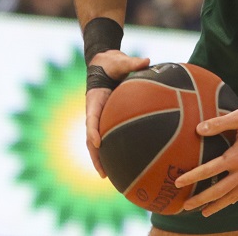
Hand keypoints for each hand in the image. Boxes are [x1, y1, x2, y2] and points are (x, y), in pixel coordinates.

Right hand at [84, 50, 149, 176]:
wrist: (103, 64)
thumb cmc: (112, 63)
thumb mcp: (120, 61)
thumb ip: (132, 62)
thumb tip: (146, 60)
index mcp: (95, 99)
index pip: (91, 117)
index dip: (93, 130)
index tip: (97, 142)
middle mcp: (94, 112)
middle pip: (91, 138)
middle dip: (95, 156)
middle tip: (102, 172)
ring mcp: (99, 118)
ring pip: (96, 143)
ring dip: (100, 160)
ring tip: (108, 177)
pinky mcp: (106, 120)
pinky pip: (107, 138)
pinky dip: (110, 151)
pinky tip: (121, 164)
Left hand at [174, 106, 237, 216]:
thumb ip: (219, 123)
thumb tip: (199, 129)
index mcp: (237, 156)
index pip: (209, 170)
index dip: (192, 177)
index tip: (178, 182)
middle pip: (218, 191)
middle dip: (200, 200)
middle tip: (185, 206)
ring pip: (232, 197)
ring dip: (216, 205)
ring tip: (203, 212)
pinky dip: (233, 200)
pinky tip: (227, 202)